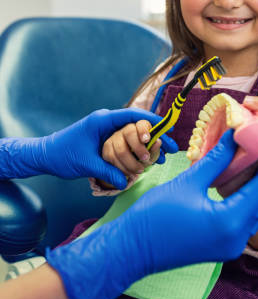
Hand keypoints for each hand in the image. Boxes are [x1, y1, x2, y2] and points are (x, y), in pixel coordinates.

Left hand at [0, 109, 177, 187]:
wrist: (45, 155)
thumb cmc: (62, 155)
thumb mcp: (86, 164)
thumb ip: (107, 171)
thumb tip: (124, 182)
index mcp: (102, 120)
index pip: (133, 116)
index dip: (152, 121)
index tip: (168, 128)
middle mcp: (106, 121)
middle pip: (137, 125)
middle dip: (156, 136)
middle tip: (172, 148)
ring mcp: (106, 129)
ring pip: (133, 134)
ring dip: (148, 144)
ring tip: (163, 157)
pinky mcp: (105, 138)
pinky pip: (126, 141)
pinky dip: (137, 149)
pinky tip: (148, 160)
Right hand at [46, 130, 257, 298]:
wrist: (133, 249)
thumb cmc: (156, 214)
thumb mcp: (189, 181)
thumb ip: (216, 160)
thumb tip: (234, 136)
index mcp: (230, 221)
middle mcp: (236, 239)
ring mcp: (229, 248)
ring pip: (253, 213)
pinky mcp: (220, 249)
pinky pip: (242, 222)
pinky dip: (246, 203)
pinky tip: (243, 187)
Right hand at [101, 120, 162, 187]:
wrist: (129, 165)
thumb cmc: (143, 155)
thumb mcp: (152, 154)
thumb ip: (155, 149)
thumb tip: (157, 142)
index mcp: (139, 127)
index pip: (141, 123)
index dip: (144, 130)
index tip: (147, 140)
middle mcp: (125, 129)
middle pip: (130, 133)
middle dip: (139, 148)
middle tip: (146, 158)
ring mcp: (114, 138)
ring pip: (121, 149)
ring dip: (132, 163)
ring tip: (140, 170)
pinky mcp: (106, 149)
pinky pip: (112, 158)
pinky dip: (122, 169)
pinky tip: (130, 174)